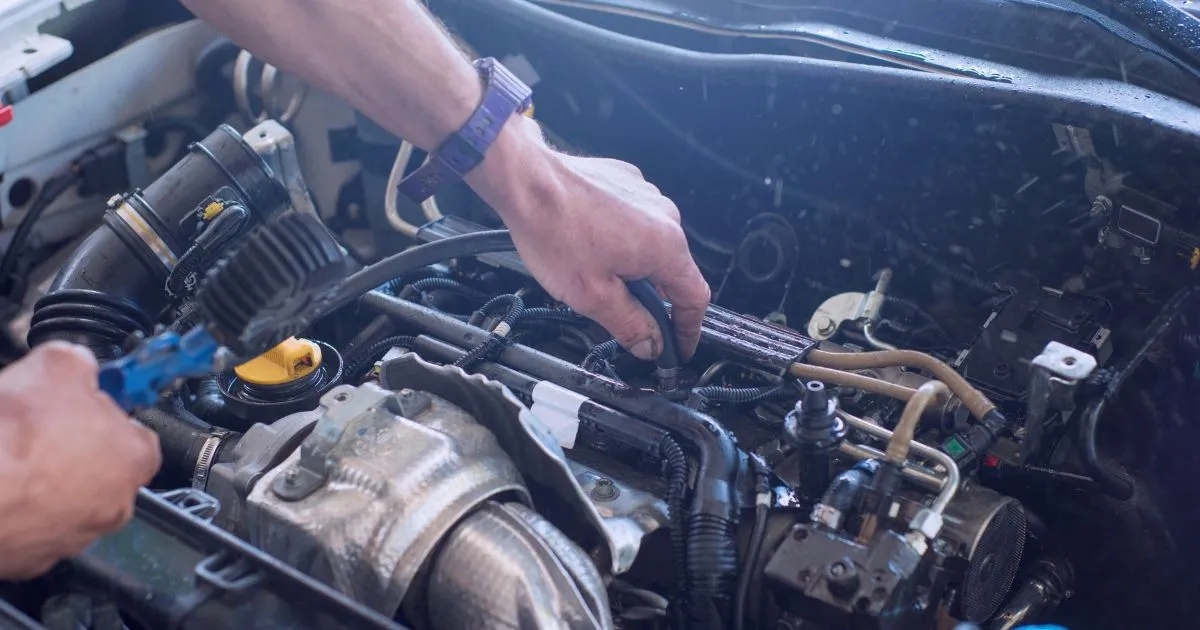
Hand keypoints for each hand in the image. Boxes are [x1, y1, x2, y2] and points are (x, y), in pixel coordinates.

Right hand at [0, 342, 160, 579]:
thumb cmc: (12, 438)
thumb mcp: (56, 365)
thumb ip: (80, 363)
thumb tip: (79, 362)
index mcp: (133, 459)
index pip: (139, 434)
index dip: (110, 415)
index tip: (90, 405)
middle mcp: (114, 505)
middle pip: (104, 469)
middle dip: (77, 448)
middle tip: (44, 429)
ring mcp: (74, 536)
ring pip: (69, 500)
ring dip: (48, 480)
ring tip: (16, 458)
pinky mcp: (34, 557)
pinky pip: (35, 527)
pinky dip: (22, 508)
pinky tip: (5, 484)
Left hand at [467, 117, 709, 360]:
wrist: (527, 181)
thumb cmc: (554, 230)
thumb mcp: (593, 297)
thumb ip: (630, 325)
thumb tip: (651, 344)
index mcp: (665, 246)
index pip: (695, 299)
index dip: (688, 330)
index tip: (679, 347)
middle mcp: (665, 215)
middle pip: (673, 271)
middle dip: (653, 299)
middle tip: (624, 317)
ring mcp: (647, 195)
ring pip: (653, 245)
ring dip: (635, 267)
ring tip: (596, 274)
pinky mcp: (628, 183)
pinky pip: (635, 221)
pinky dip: (622, 239)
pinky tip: (591, 245)